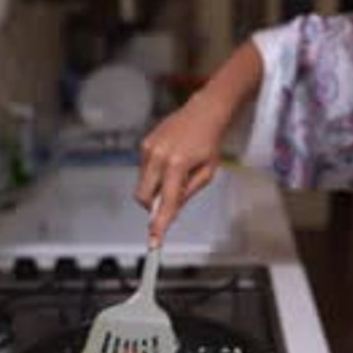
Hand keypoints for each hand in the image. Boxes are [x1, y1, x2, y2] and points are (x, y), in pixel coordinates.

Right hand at [135, 91, 226, 241]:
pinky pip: (144, 171)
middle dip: (153, 206)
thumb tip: (171, 210)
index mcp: (177, 164)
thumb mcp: (207, 172)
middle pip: (144, 197)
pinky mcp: (144, 144)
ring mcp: (148, 149)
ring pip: (143, 185)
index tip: (154, 241)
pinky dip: (155, 175)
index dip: (160, 224)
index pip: (166, 202)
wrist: (204, 111)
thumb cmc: (210, 141)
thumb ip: (187, 193)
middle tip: (169, 203)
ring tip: (177, 173)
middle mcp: (158, 156)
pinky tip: (171, 162)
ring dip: (156, 189)